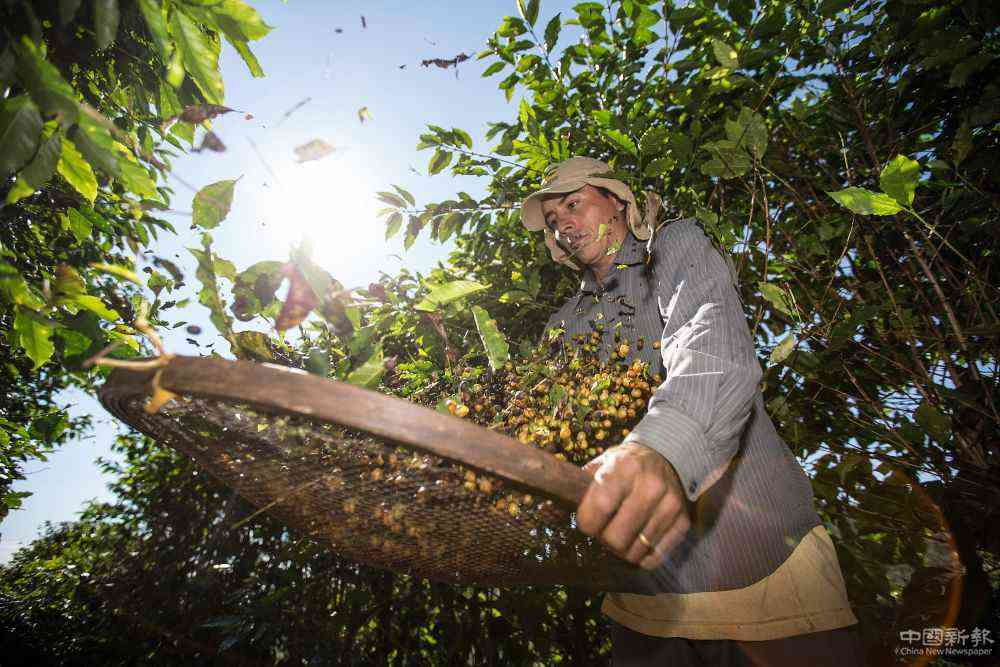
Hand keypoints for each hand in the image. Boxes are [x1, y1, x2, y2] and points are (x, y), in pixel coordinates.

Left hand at [577, 442, 689, 569]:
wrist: (667, 456)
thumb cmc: (624, 465)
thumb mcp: (601, 465)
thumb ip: (579, 487)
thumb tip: (546, 512)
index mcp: (624, 468)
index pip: (598, 509)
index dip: (587, 524)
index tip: (587, 522)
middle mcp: (650, 486)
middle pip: (616, 539)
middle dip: (604, 540)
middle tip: (604, 531)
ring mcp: (669, 505)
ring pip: (635, 552)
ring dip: (622, 550)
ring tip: (621, 534)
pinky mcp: (683, 521)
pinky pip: (655, 557)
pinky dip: (641, 557)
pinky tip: (637, 541)